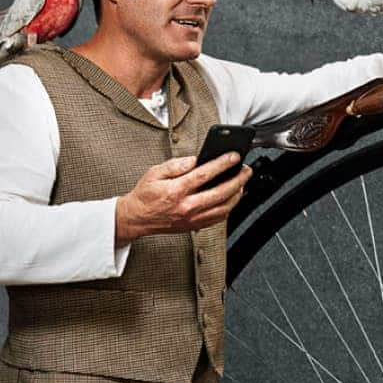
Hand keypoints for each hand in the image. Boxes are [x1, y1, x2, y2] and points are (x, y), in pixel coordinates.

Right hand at [115, 153, 251, 244]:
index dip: (222, 164)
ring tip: (242, 182)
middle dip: (237, 179)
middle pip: (220, 193)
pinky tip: (232, 197)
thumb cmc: (145, 195)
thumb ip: (176, 165)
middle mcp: (186, 207)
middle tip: (246, 170)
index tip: (234, 156)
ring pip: (223, 208)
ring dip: (237, 194)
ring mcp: (192, 219)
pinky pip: (218, 218)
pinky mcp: (195, 226)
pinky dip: (229, 207)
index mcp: (175, 191)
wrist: (137, 219)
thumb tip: (196, 159)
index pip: (204, 174)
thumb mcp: (155, 172)